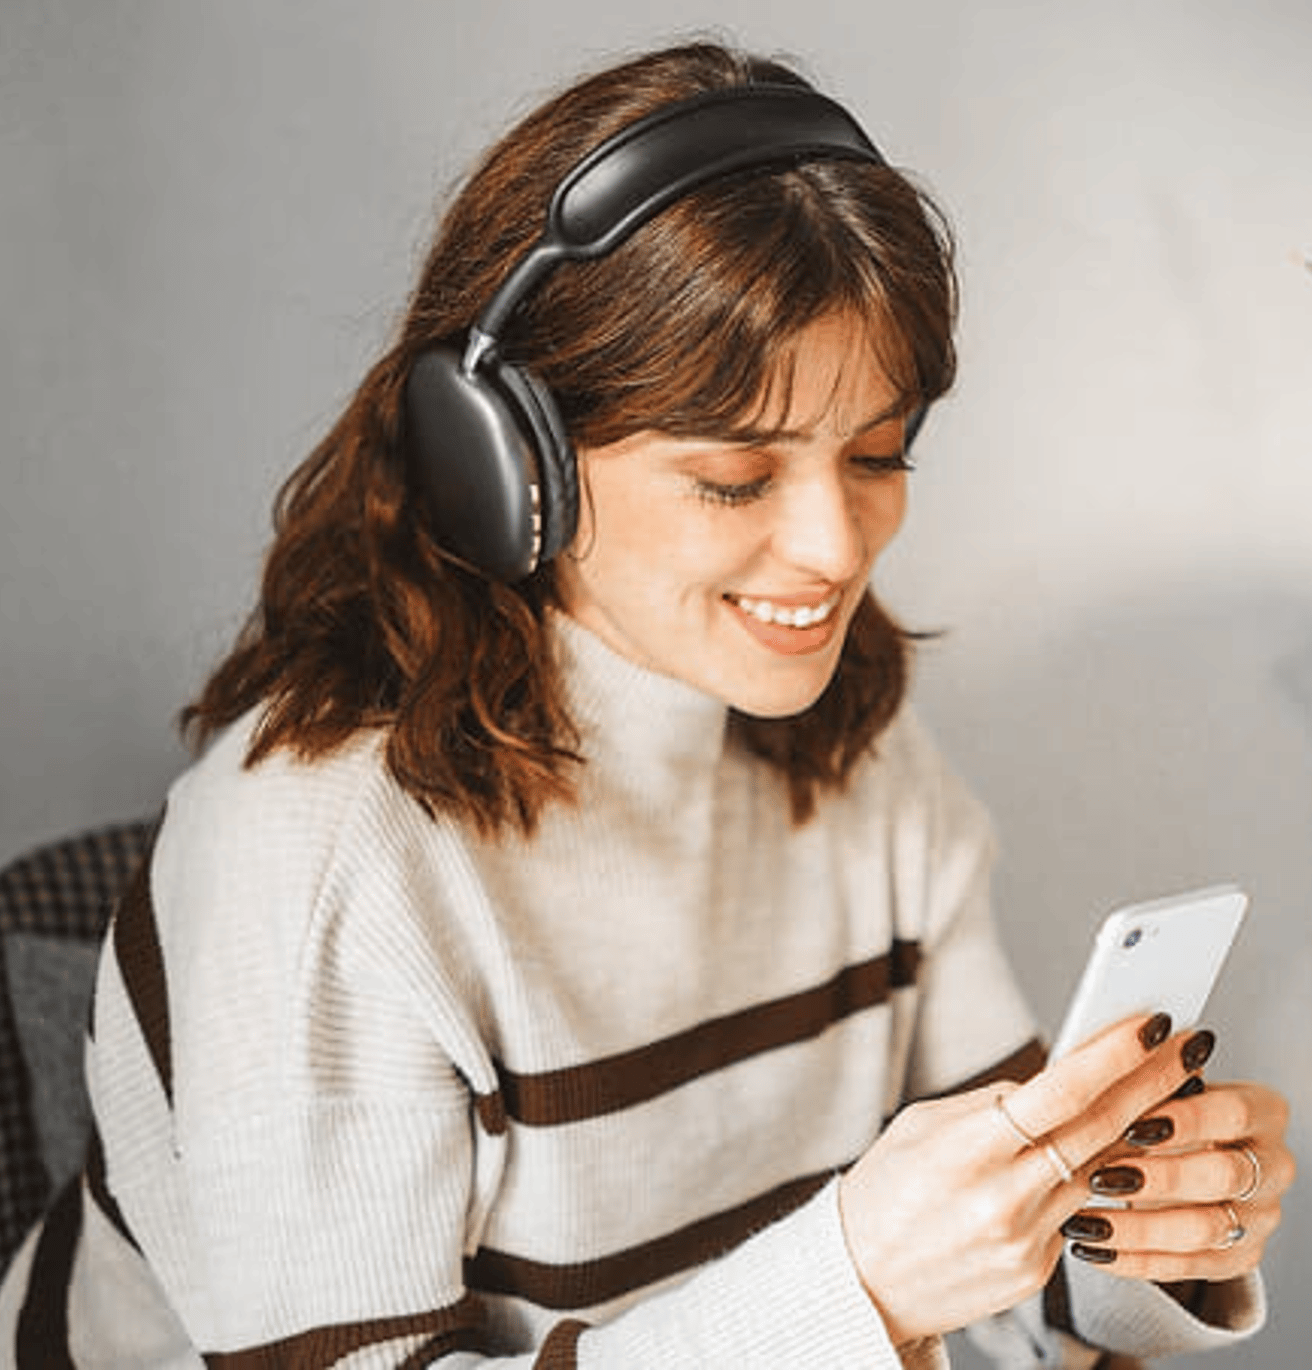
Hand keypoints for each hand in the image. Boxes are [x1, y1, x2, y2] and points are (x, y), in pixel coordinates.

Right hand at [838, 1012, 1199, 1344]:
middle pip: (1099, 1130)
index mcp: (966, 1149)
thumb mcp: (923, 1127)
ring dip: (1136, 1131)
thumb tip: (1054, 1084)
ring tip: (1163, 1094)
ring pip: (1100, 1172)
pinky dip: (1092, 1180)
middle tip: (1186, 1048)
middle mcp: (1003, 1198)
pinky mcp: (1037, 1271)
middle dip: (1151, 1083)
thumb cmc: (886, 1189)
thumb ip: (992, 1104)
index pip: (1059, 1093)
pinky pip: (1078, 1214)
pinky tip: (1106, 1157)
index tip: (1149, 1025)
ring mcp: (1025, 1240)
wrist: (864, 1281)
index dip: (1112, 1056)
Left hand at [1059, 1073, 1294, 1282]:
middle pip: (1224, 1175)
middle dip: (1158, 1178)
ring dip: (1138, 1226)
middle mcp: (1272, 1165)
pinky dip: (1134, 1259)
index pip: (1232, 1112)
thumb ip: (1147, 1078)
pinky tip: (1093, 1247)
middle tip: (1101, 1177)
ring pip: (1205, 1229)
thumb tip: (1115, 1056)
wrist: (1184, 1156)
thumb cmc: (1164, 1110)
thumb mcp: (1160, 1086)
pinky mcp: (1239, 1256)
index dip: (1182, 1119)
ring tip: (1085, 1220)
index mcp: (1261, 1111)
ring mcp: (1260, 1216)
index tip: (1130, 1123)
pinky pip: (1188, 1266)